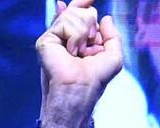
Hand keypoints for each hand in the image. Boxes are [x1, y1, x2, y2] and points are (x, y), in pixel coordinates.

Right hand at [36, 0, 124, 127]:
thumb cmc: (96, 78)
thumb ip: (112, 35)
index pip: (81, 13)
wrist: (80, 88)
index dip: (85, 3)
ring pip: (74, 14)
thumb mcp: (113, 55)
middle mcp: (65, 37)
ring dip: (83, 33)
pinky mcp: (46, 40)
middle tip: (86, 48)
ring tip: (78, 53)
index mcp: (80, 39)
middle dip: (90, 24)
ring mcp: (55, 38)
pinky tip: (71, 51)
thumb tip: (105, 18)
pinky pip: (65, 22)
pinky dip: (75, 36)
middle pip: (80, 10)